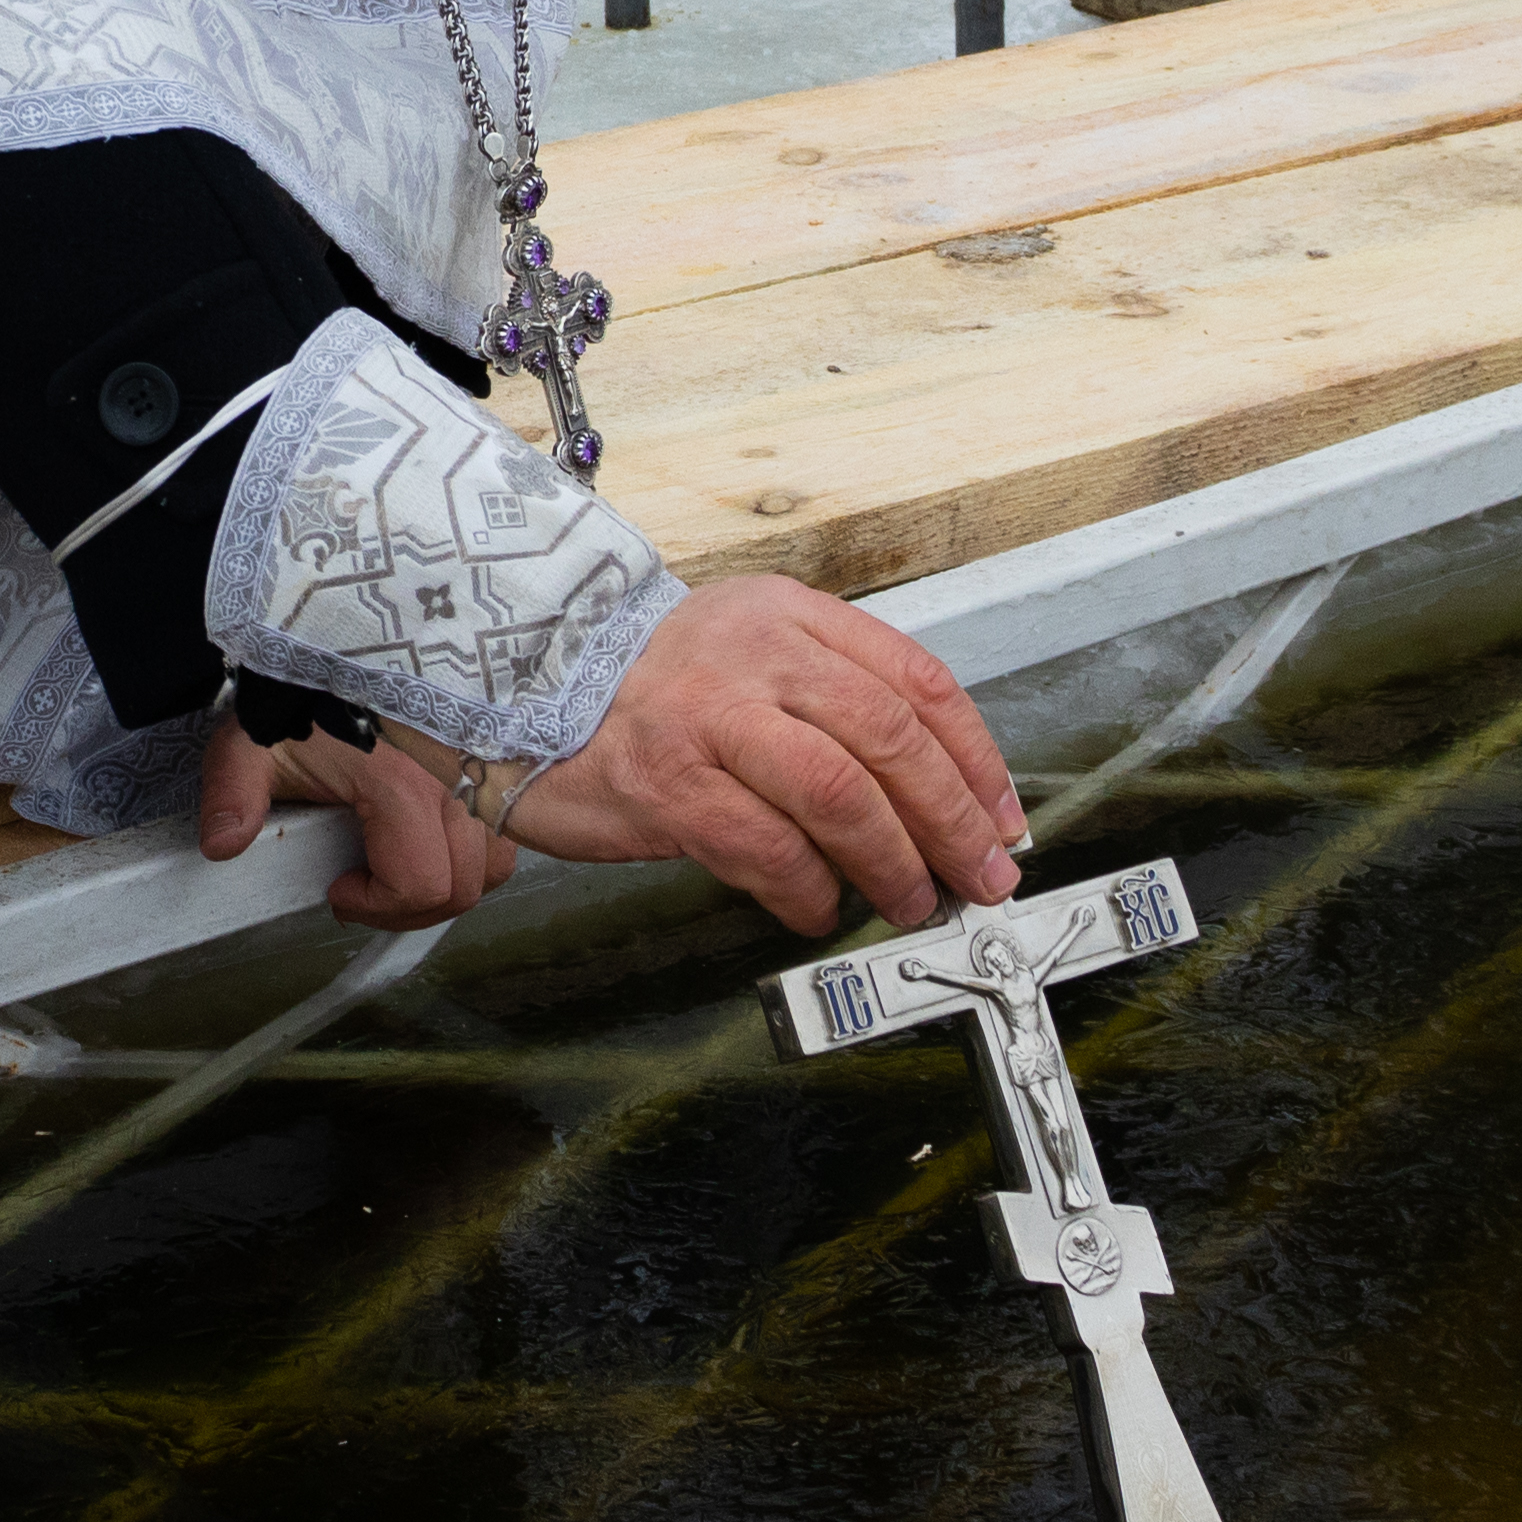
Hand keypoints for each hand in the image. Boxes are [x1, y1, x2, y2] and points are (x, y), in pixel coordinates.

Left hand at [201, 712, 518, 931]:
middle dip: (408, 907)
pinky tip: (428, 839)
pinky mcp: (492, 756)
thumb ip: (234, 792)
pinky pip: (503, 829)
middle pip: (461, 886)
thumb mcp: (255, 739)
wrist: (339, 625)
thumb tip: (223, 843)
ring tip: (398, 868)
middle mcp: (454, 776)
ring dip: (448, 882)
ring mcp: (480, 766)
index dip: (376, 906)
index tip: (339, 891)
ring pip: (493, 863)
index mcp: (401, 781)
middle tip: (364, 893)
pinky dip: (473, 852)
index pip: (419, 883)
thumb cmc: (303, 684)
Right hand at [498, 578, 1026, 935]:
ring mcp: (709, 718)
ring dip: (891, 861)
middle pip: (890, 738)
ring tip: (909, 897)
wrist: (522, 681)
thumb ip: (829, 698)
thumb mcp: (747, 650)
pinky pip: (767, 849)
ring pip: (839, 794)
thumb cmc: (647, 683)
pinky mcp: (668, 784)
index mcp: (789, 616)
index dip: (974, 757)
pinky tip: (817, 906)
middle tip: (979, 872)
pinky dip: (808, 890)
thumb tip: (930, 792)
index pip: (915, 680)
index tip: (1000, 813)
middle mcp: (755, 656)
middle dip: (952, 819)